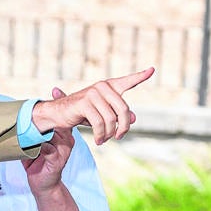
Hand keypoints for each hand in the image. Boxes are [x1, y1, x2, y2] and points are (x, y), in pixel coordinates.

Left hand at [22, 88, 75, 195]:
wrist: (44, 186)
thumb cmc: (37, 163)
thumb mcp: (33, 143)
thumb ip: (31, 130)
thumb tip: (19, 113)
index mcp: (62, 134)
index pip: (62, 116)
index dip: (61, 102)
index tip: (56, 90)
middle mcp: (66, 140)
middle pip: (60, 122)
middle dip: (53, 111)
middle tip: (45, 101)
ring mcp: (64, 149)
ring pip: (54, 133)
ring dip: (43, 127)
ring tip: (33, 120)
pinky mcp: (58, 160)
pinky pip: (48, 148)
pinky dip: (40, 144)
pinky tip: (33, 141)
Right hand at [30, 67, 153, 144]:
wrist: (58, 113)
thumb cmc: (82, 114)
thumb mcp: (103, 115)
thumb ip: (118, 115)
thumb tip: (133, 119)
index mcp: (108, 87)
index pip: (128, 81)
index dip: (141, 76)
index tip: (152, 70)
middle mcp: (102, 87)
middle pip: (124, 110)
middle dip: (123, 127)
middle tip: (119, 137)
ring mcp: (93, 94)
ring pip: (111, 120)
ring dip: (109, 134)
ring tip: (104, 139)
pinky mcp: (84, 103)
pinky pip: (100, 124)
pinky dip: (101, 135)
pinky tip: (99, 140)